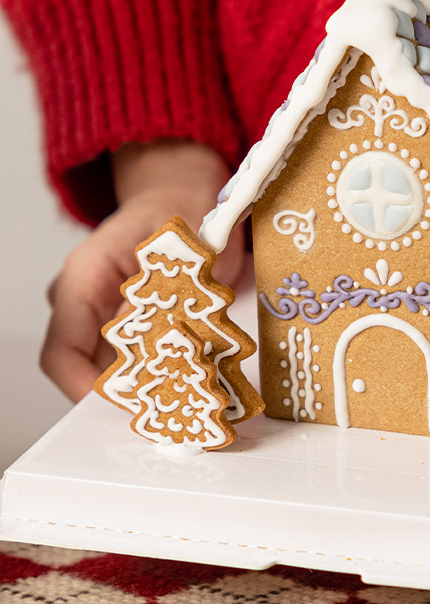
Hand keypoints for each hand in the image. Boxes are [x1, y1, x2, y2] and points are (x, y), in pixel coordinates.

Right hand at [40, 140, 243, 402]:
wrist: (181, 198)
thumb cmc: (182, 211)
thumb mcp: (187, 246)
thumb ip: (174, 290)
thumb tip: (164, 341)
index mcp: (85, 276)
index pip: (63, 352)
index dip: (87, 389)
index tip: (129, 406)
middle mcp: (83, 300)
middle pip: (87, 369)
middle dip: (129, 392)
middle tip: (174, 403)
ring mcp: (99, 314)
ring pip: (113, 369)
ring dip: (149, 383)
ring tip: (189, 390)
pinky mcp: (124, 324)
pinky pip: (134, 360)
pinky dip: (160, 370)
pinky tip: (191, 374)